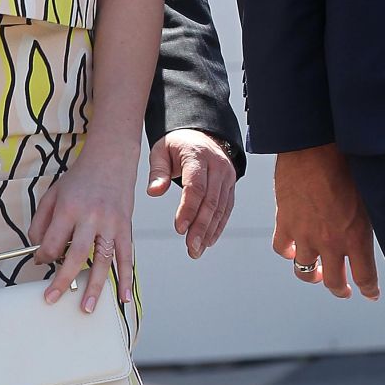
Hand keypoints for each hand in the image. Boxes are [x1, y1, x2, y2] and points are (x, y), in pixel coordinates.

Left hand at [29, 147, 135, 311]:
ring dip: (95, 287)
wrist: (111, 160)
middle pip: (77, 255)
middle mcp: (92, 217)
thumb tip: (37, 251)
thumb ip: (41, 222)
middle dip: (62, 279)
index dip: (42, 256)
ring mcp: (112, 224)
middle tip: (52, 298)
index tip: (39, 261)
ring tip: (86, 307)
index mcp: (70, 208)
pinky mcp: (126, 228)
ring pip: (103, 260)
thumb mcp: (52, 194)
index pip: (52, 241)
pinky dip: (126, 279)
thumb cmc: (80, 178)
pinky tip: (123, 297)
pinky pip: (127, 258)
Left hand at [147, 130, 236, 258]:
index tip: (180, 229)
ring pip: (220, 208)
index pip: (195, 186)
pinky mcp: (231, 185)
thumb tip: (153, 192)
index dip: (188, 209)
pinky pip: (226, 208)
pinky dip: (218, 226)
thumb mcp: (160, 152)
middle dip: (200, 227)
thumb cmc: (176, 145)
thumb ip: (157, 171)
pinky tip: (209, 241)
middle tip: (191, 248)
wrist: (200, 135)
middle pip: (210, 201)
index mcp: (197, 156)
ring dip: (209, 231)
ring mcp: (227, 176)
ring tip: (196, 250)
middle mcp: (217, 166)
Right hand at [273, 145, 378, 300]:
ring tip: (314, 273)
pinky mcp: (285, 223)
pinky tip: (292, 249)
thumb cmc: (347, 164)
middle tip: (342, 290)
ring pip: (304, 271)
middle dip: (339, 289)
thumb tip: (373, 228)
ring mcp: (305, 235)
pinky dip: (287, 251)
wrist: (314, 148)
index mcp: (356, 236)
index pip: (365, 276)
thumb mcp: (370, 196)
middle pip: (333, 281)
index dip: (369, 290)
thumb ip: (369, 220)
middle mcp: (330, 242)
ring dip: (311, 275)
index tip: (370, 294)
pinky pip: (282, 248)